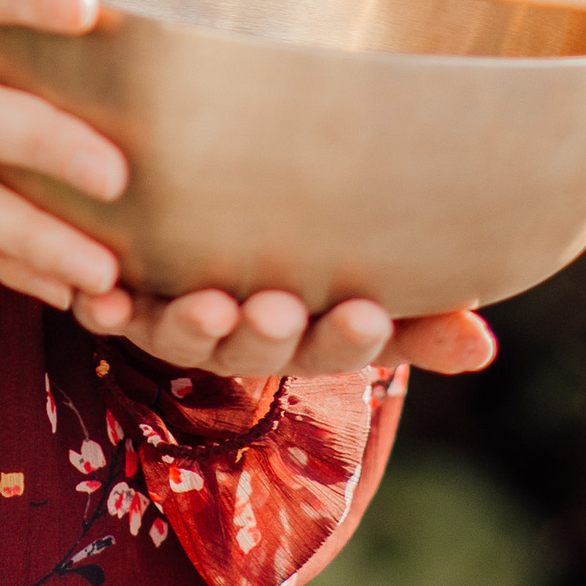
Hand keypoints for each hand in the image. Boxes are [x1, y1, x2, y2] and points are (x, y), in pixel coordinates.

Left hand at [68, 282, 497, 380]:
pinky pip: (109, 309)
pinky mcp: (124, 295)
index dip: (350, 334)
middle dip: (270, 333)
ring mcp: (178, 319)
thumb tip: (484, 344)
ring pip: (185, 334)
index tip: (370, 311)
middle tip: (282, 309)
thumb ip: (423, 317)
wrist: (215, 240)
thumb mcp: (368, 289)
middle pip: (258, 345)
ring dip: (194, 325)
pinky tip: (100, 298)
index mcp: (307, 331)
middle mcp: (242, 333)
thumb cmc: (311, 264)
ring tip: (209, 305)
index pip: (337, 344)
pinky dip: (104, 307)